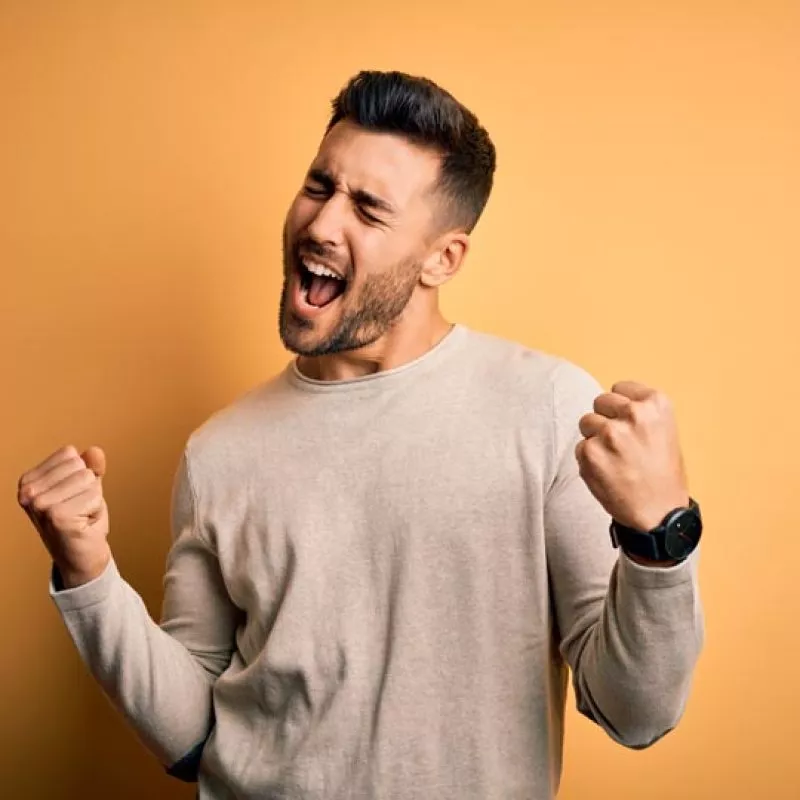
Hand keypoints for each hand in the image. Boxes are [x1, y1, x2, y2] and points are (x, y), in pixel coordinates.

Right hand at [18, 445, 110, 587]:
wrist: (81, 556)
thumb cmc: (81, 520)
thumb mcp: (86, 487)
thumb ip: (91, 466)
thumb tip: (95, 451)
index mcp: (29, 480)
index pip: (69, 454)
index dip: (80, 474)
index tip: (72, 496)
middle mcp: (28, 491)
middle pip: (79, 465)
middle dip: (88, 487)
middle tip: (78, 509)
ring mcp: (40, 504)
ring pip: (88, 479)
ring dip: (92, 499)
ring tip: (80, 515)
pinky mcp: (57, 516)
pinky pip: (94, 497)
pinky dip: (95, 510)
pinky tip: (82, 524)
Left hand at [575, 381, 688, 531]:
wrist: (659, 514)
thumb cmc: (661, 474)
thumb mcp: (663, 430)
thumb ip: (639, 411)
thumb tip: (609, 401)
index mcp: (656, 404)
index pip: (620, 388)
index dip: (621, 408)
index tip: (631, 425)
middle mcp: (634, 414)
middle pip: (599, 402)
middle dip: (606, 420)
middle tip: (622, 445)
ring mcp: (610, 433)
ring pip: (586, 422)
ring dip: (595, 439)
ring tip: (616, 459)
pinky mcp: (590, 452)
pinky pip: (580, 447)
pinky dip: (589, 460)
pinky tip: (608, 473)